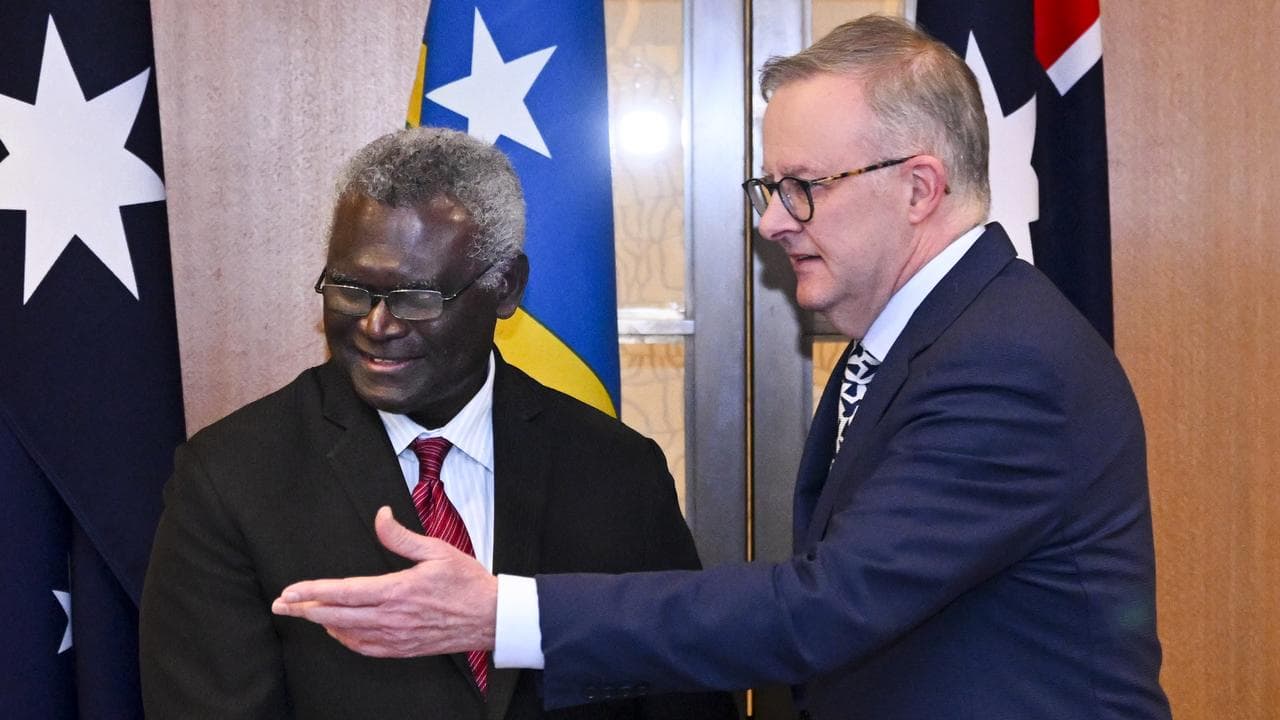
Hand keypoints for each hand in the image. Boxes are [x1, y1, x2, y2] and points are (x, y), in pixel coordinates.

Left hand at [271, 505, 496, 657]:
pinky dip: (345, 640)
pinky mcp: (403, 648)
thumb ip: (401, 536)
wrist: (491, 617)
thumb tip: (380, 516)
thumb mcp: (436, 550)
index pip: (344, 592)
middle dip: (304, 610)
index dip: (312, 591)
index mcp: (398, 590)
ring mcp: (396, 636)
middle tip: (280, 606)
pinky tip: (337, 631)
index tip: (289, 591)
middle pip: (336, 616)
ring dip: (322, 624)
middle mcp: (392, 617)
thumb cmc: (467, 582)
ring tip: (303, 613)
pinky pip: (365, 647)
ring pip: (347, 634)